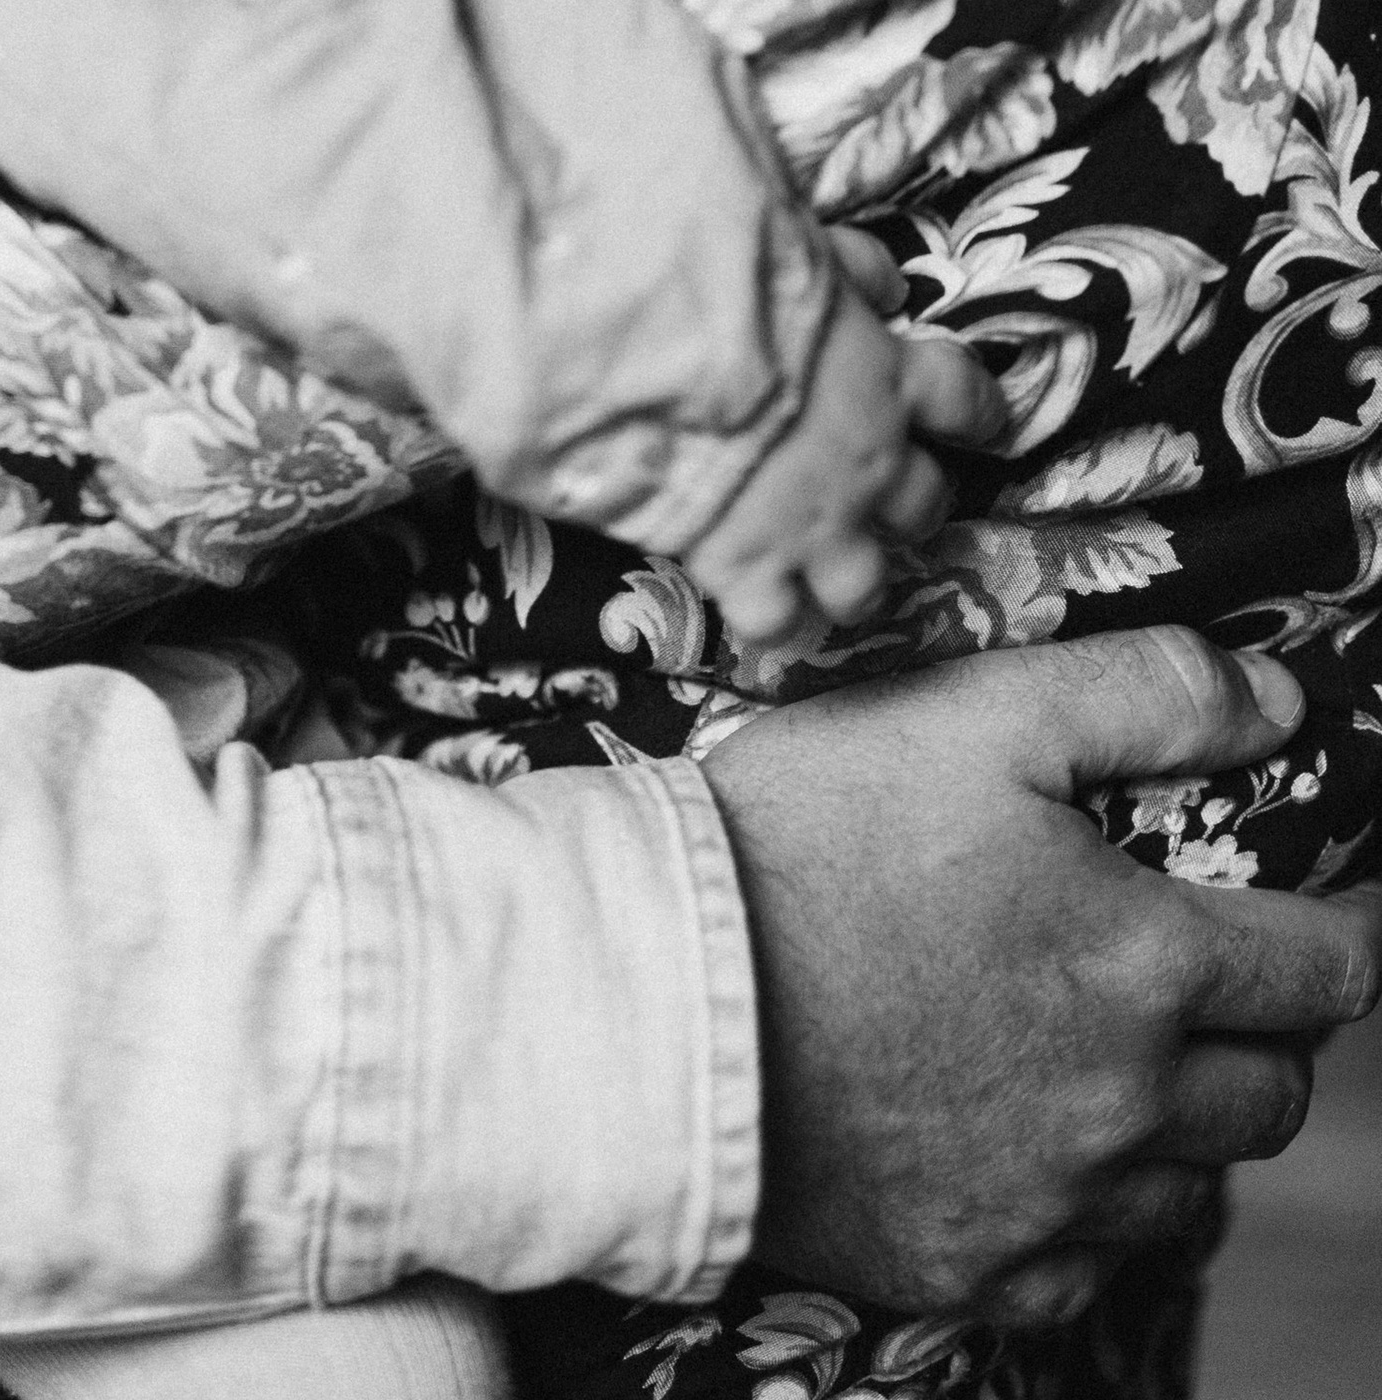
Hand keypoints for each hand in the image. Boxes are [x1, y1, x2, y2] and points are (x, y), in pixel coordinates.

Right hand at [683, 234, 1002, 646]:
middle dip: (908, 503)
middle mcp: (870, 464)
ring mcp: (814, 528)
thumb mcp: (805, 246)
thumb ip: (854, 269)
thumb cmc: (730, 280)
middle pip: (924, 505)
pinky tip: (754, 606)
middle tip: (878, 493)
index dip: (974, 413)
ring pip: (866, 586)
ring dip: (852, 578)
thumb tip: (890, 287)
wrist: (656, 348)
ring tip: (824, 569)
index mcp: (889, 379)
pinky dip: (769, 619)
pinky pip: (776, 624)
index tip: (978, 422)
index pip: (964, 401)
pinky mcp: (748, 569)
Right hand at [703, 625, 1381, 1324]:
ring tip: (1111, 1056)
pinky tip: (1030, 1140)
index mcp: (1144, 964)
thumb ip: (1145, 693)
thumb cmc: (803, 839)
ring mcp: (1050, 1206)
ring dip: (1182, 1124)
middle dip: (1264, 1029)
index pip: (1329, 972)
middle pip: (1272, 1093)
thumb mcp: (973, 712)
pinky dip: (1088, 1207)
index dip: (1345, 930)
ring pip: (1193, 1187)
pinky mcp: (969, 1270)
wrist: (652, 1002)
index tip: (1331, 909)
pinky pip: (1088, 1263)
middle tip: (1204, 974)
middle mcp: (1125, 1105)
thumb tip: (1279, 702)